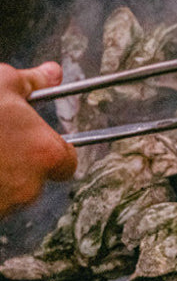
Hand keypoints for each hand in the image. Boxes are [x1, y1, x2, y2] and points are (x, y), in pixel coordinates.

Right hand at [0, 62, 76, 215]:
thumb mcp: (1, 84)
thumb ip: (32, 81)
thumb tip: (52, 72)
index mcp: (45, 154)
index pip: (67, 162)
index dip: (52, 150)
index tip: (34, 139)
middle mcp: (28, 188)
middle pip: (34, 179)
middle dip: (17, 163)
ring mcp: (2, 207)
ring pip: (7, 193)